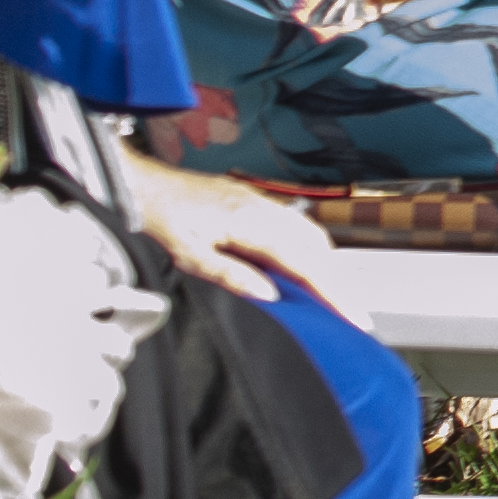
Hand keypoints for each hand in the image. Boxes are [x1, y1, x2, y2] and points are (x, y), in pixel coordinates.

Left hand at [117, 147, 343, 310]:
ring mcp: (262, 201)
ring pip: (310, 234)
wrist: (144, 182)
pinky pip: (295, 225)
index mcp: (250, 223)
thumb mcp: (188, 256)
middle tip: (346, 311)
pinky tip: (298, 265)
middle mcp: (264, 208)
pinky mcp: (255, 201)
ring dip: (323, 264)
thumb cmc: (160, 217)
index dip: (332, 291)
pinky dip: (307, 249)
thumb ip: (231, 275)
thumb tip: (270, 296)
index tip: (353, 315)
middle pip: (318, 247)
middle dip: (336, 281)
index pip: (304, 263)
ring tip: (327, 295)